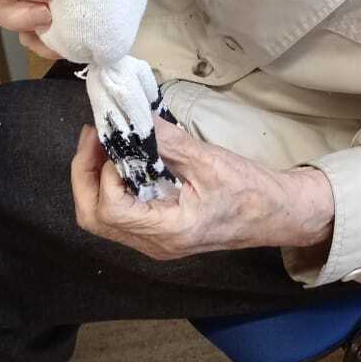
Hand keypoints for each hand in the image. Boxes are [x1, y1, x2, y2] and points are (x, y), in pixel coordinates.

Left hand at [70, 116, 334, 260]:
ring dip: (94, 179)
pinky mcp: (159, 232)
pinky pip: (121, 213)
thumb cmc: (249, 189)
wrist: (275, 213)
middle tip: (93, 135)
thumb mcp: (208, 159)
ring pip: (102, 219)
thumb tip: (133, 117)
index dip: (102, 172)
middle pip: (95, 219)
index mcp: (167, 232)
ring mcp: (155, 241)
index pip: (110, 210)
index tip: (112, 139)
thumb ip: (166, 141)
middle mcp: (154, 244)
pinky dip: (111, 185)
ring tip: (103, 143)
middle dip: (84, 174)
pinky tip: (121, 159)